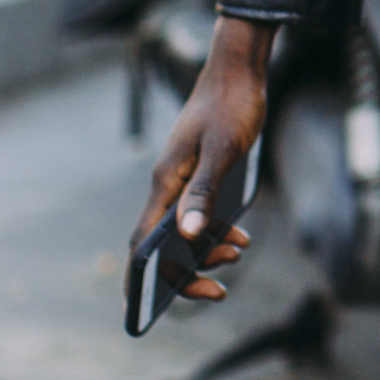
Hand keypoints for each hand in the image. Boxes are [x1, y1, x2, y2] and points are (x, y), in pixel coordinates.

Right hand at [131, 16, 275, 300]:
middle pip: (163, 245)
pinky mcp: (202, 174)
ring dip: (207, 252)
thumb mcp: (224, 151)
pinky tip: (242, 236)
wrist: (240, 69)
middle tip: (218, 292)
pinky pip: (201, 215)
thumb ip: (204, 192)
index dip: (138, 278)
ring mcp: (184, 179)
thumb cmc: (231, 105)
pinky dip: (218, 231)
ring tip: (237, 254)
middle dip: (186, 274)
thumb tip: (187, 235)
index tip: (142, 310)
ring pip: (184, 232)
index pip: (142, 243)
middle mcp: (169, 185)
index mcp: (166, 183)